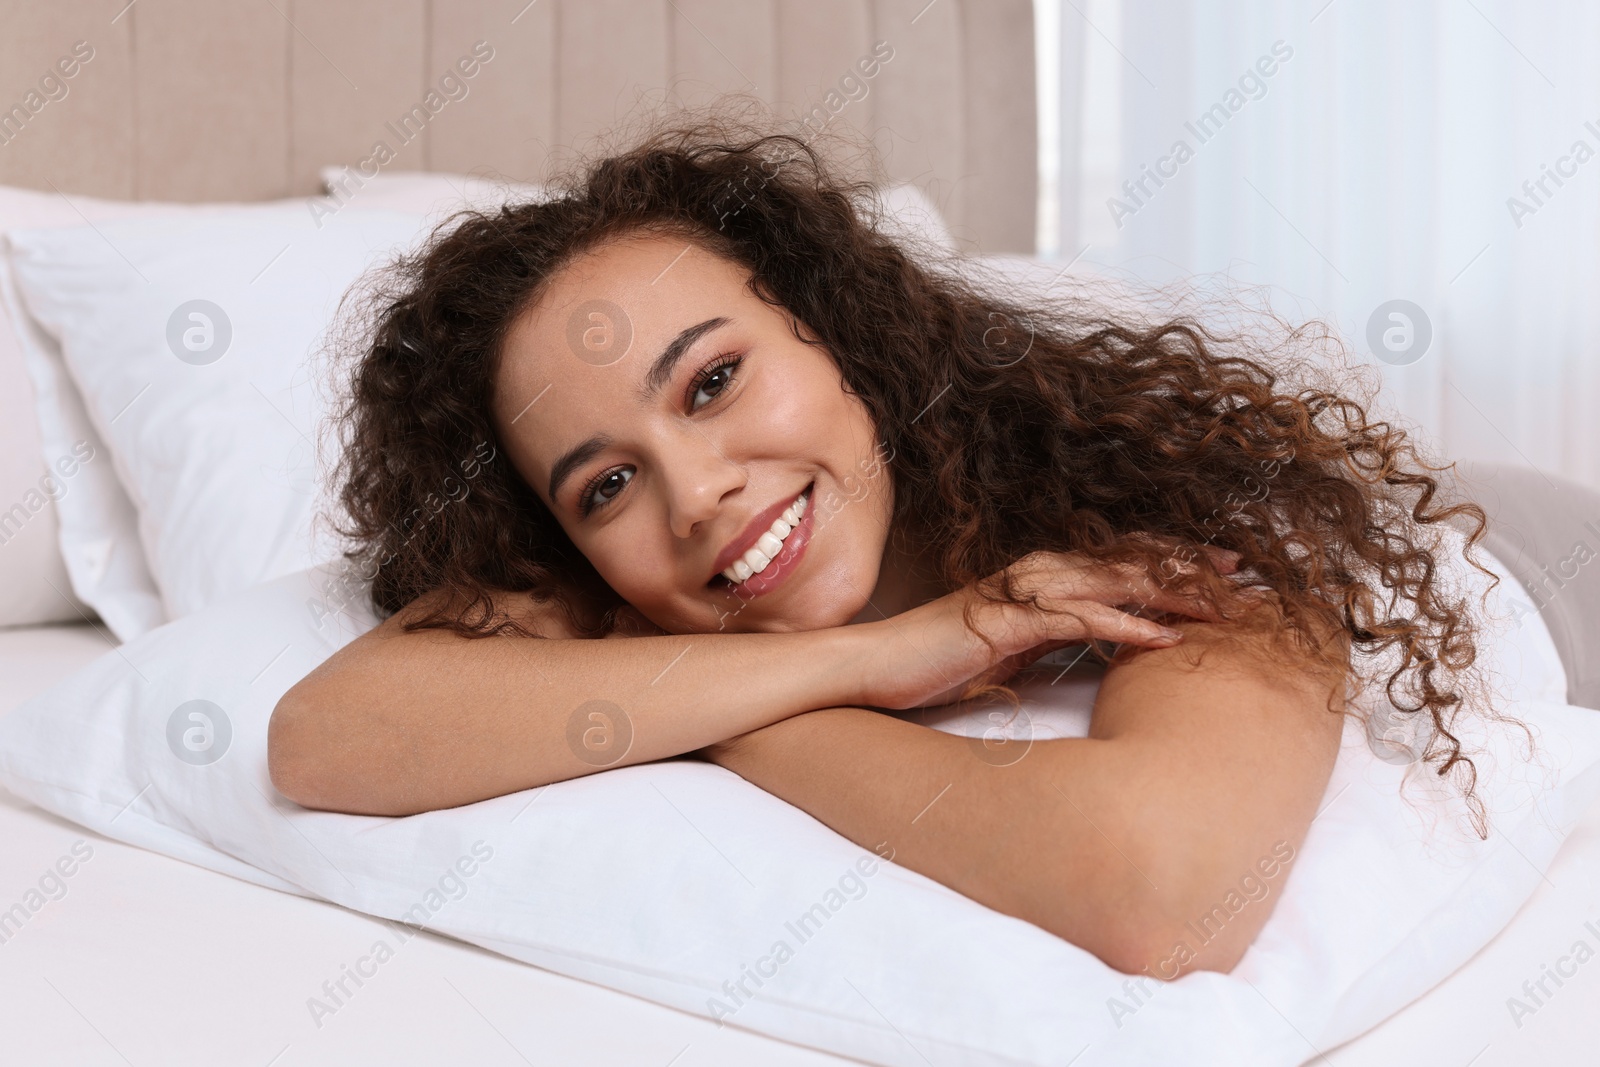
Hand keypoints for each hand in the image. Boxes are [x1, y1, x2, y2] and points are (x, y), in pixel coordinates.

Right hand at [851, 546, 1246, 709]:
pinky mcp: (1005, 622)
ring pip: (1112, 584)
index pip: (1119, 560)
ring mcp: (1021, 595)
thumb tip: (1099, 642)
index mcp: (1041, 578)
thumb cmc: (937, 661)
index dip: (1174, 561)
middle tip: (1249, 576)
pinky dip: (1125, 628)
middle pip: (1128, 563)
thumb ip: (1055, 636)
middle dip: (1190, 568)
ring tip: (1225, 605)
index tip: (1227, 571)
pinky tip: (1165, 639)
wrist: (873, 669)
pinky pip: (1077, 621)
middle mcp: (1037, 575)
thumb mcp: (1011, 647)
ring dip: (1171, 593)